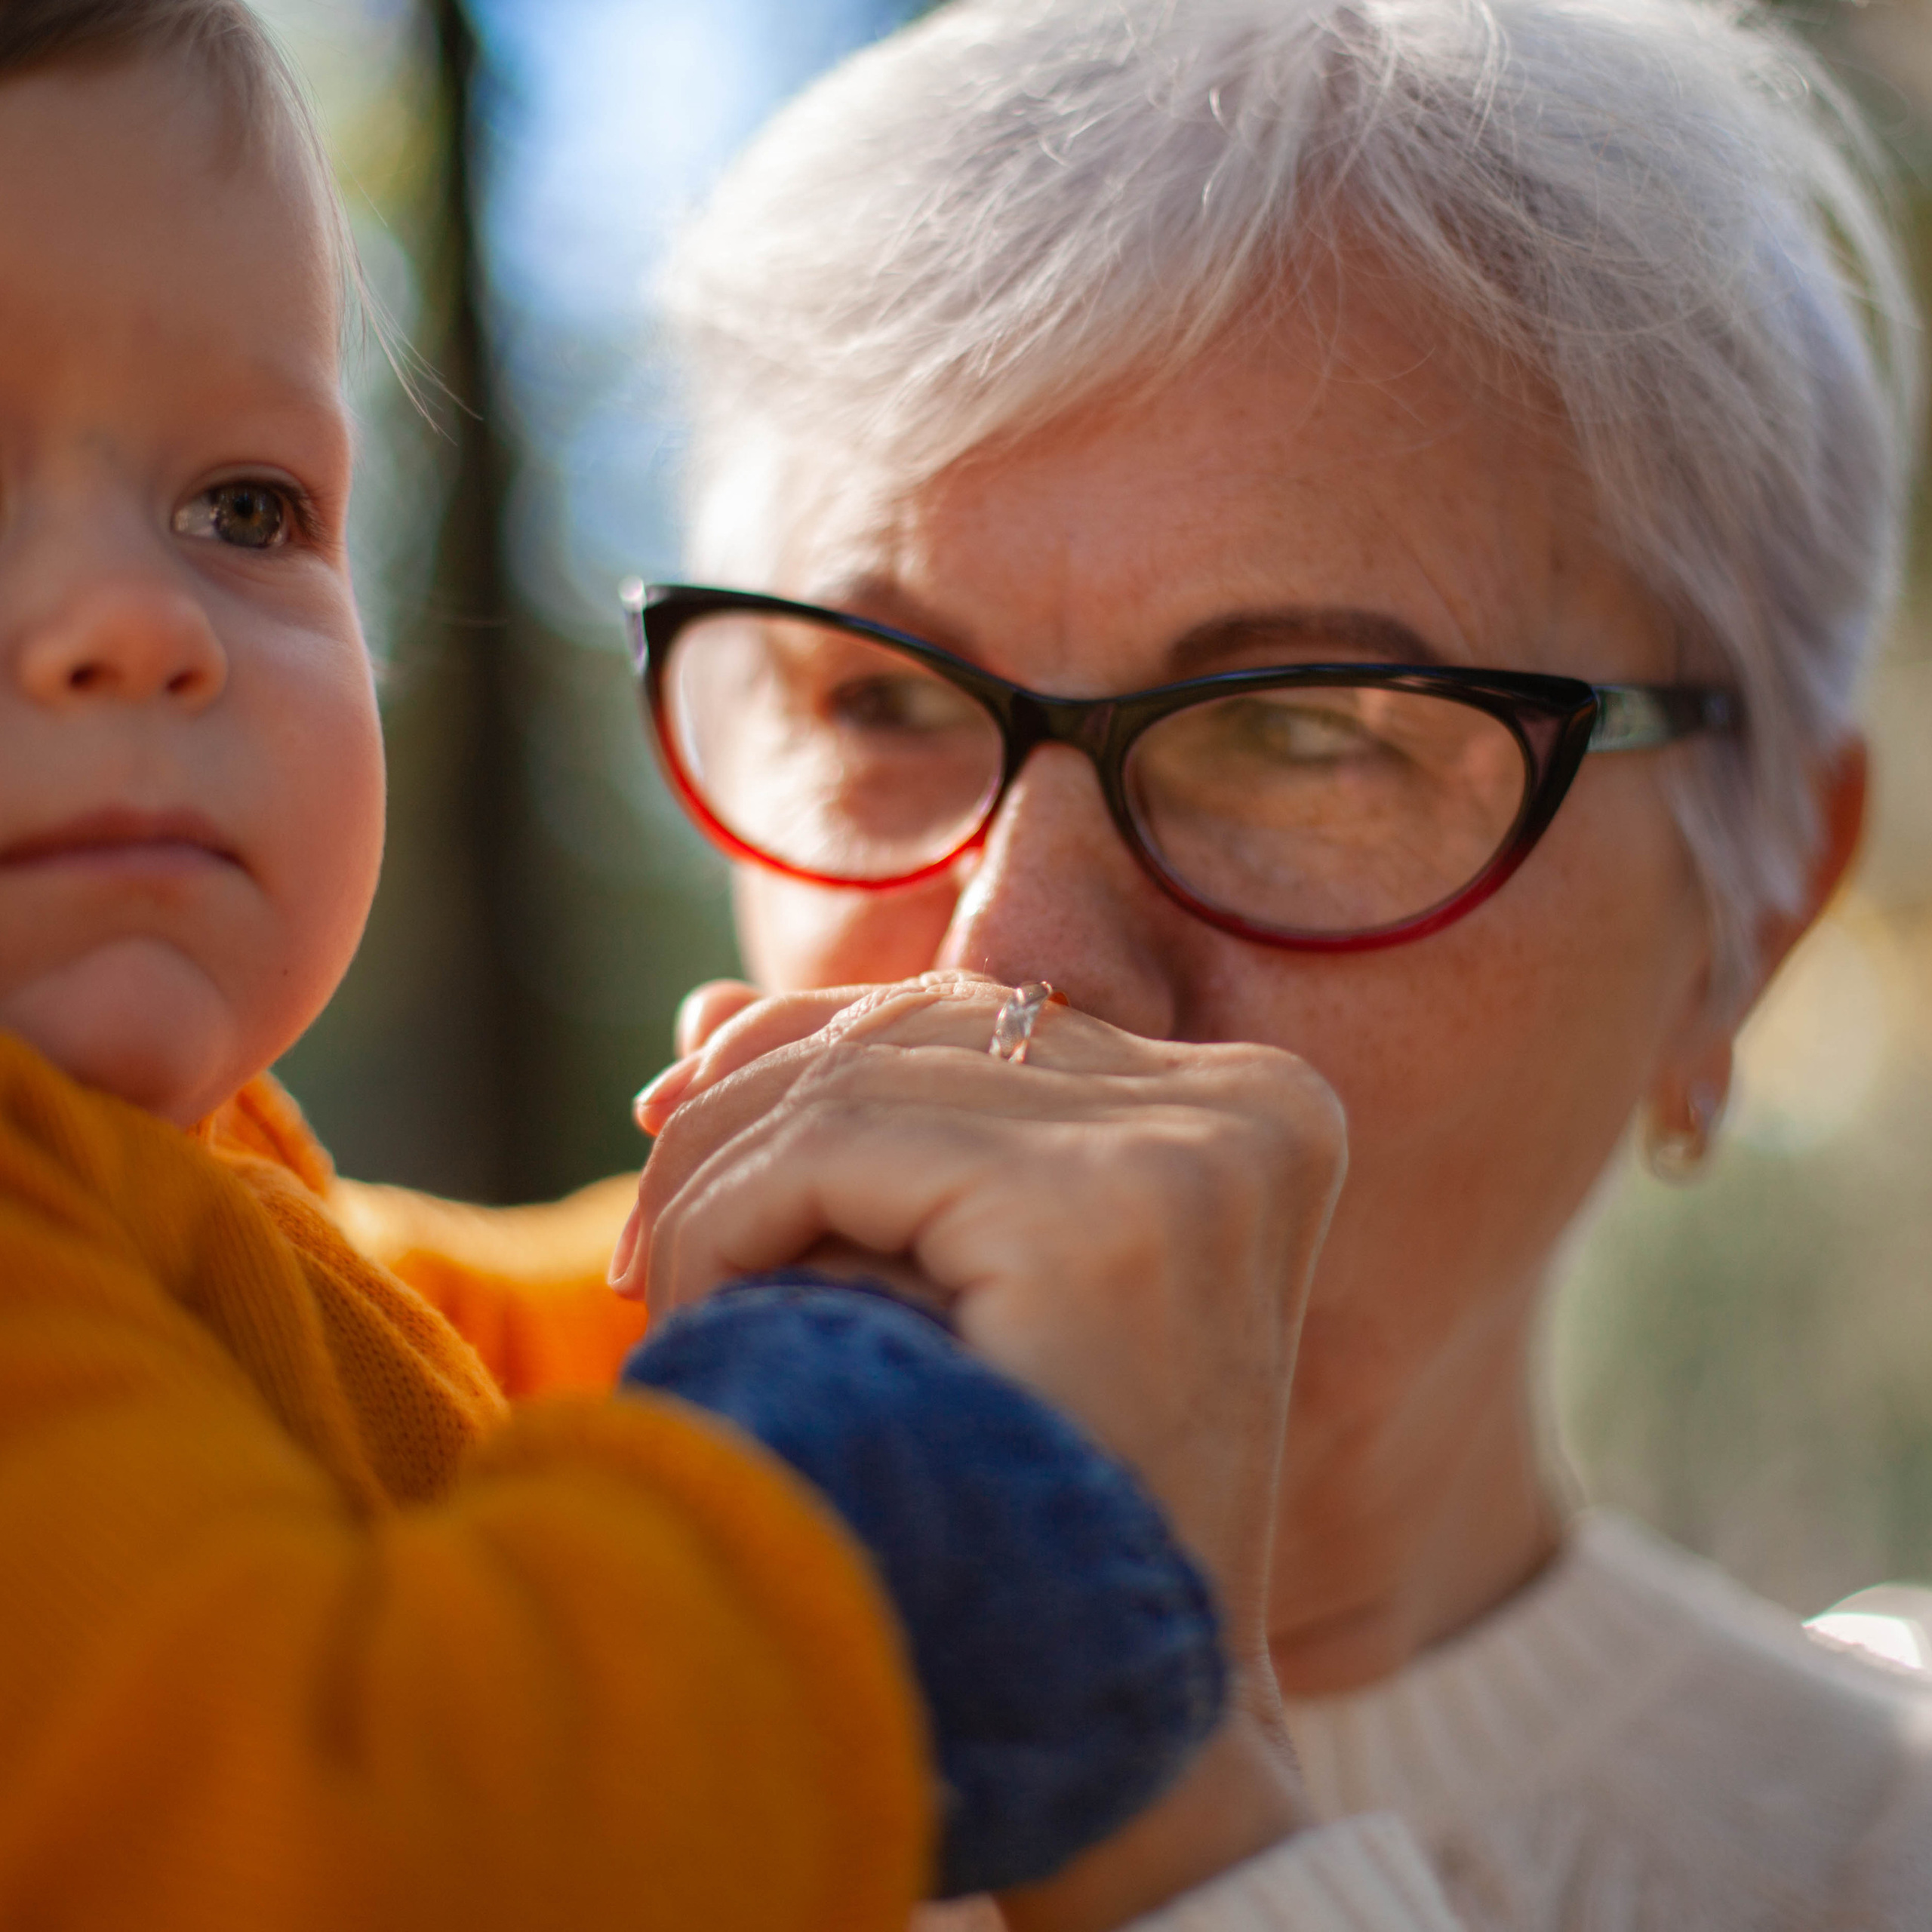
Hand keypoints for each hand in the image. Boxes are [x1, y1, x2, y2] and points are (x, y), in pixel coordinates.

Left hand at [620, 972, 1346, 1701]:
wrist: (1124, 1730)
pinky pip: (837, 1148)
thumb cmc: (1042, 1500)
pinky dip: (731, 1218)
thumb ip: (868, 1117)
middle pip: (917, 1029)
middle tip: (646, 1234)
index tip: (678, 1128)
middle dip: (745, 1111)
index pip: (983, 1015)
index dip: (810, 1057)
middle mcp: (1253, 1111)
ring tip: (664, 1283)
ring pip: (858, 1079)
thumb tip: (701, 1012)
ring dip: (719, 1176)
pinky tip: (694, 1307)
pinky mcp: (1109, 1216)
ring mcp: (1193, 1156)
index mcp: (1261, 1109)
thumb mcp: (964, 1270)